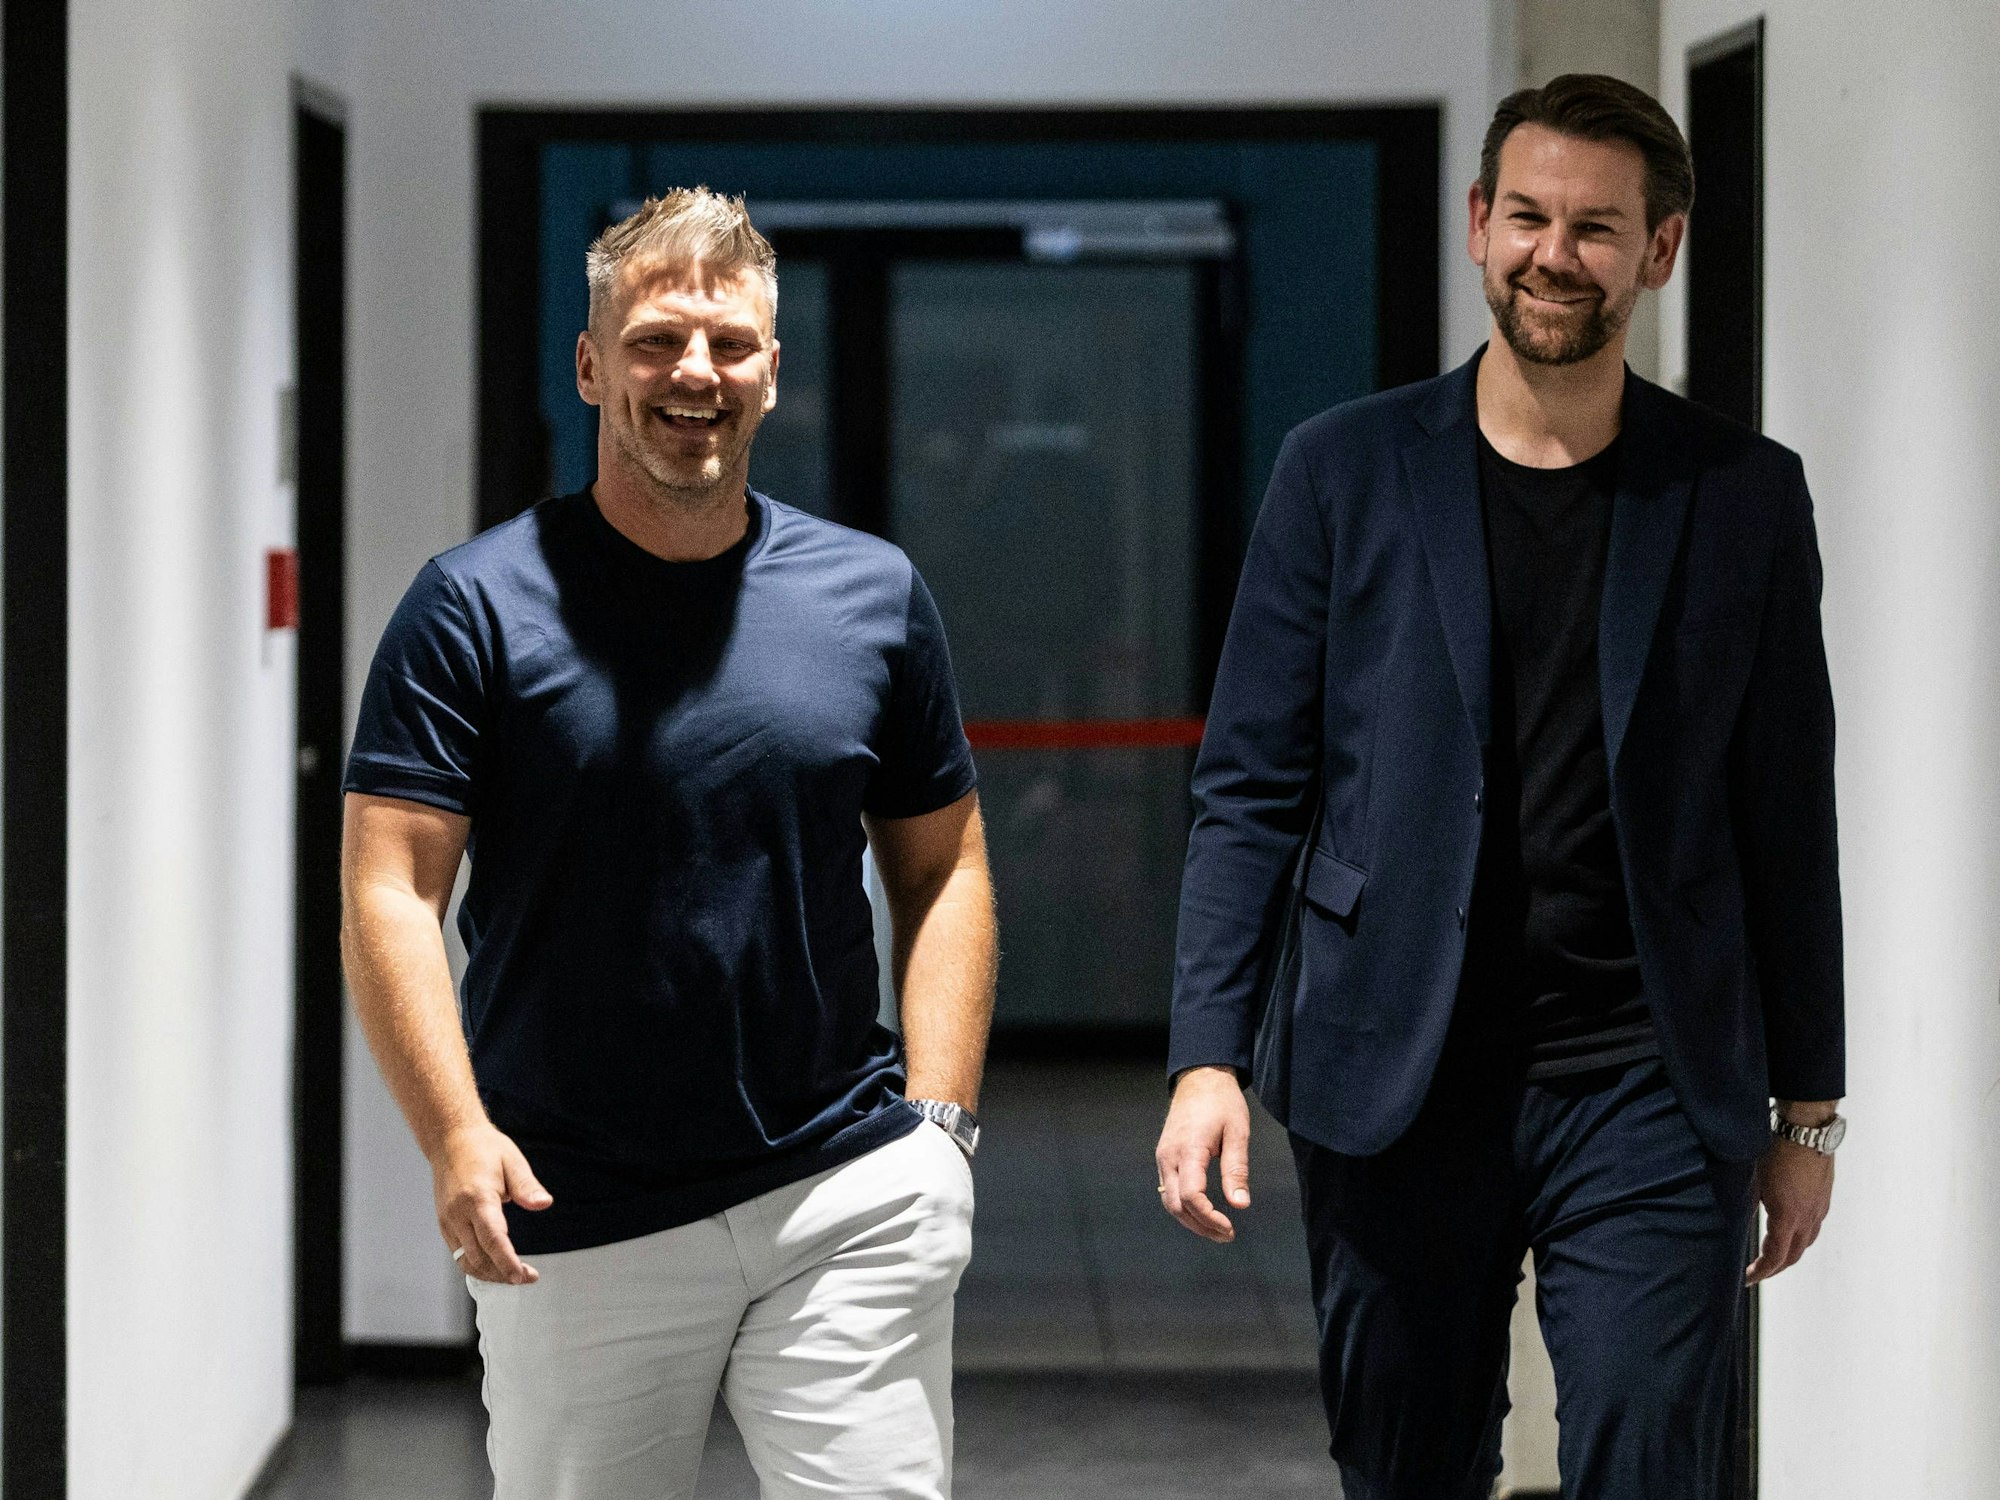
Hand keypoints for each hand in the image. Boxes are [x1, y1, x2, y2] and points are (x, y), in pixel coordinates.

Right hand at [432, 1122, 552, 1283]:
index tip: (522, 1276)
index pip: (492, 1238)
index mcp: (476, 1197)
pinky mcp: (444, 1225)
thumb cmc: (484, 1148)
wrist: (450, 1140)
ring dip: (489, 1274)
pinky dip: (477, 1265)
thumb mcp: (512, 1160)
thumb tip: (544, 1204)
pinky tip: (495, 1267)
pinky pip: (459, 1254)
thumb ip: (527, 1186)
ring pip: (466, 1261)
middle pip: (479, 1257)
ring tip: (514, 1277)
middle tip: (528, 1278)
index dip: (507, 1261)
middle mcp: (457, 1214)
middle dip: (503, 1273)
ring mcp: (447, 1221)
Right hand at [1155, 1066, 1251, 1242]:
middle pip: (1176, 1205)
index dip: (1209, 1218)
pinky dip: (1184, 1207)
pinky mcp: (1164, 1156)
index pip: (1191, 1196)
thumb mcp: (1238, 1132)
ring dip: (1191, 1220)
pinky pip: (1168, 1190)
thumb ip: (1237, 1170)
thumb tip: (1240, 1204)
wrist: (1200, 1078)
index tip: (1230, 1228)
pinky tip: (1203, 1212)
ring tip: (1217, 1229)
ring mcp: (1163, 1156)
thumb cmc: (1222, 1102)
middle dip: (1200, 1226)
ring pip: (1168, 1201)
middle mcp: (1169, 1156)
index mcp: (1189, 1149)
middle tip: (1227, 1235)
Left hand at [1745, 1136, 1833, 1284]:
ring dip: (1789, 1254)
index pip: (1776, 1257)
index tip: (1747, 1278)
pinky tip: (1787, 1231)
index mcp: (1788, 1216)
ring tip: (1771, 1256)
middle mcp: (1809, 1217)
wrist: (1806, 1127)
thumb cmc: (1775, 1149)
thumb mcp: (1752, 1179)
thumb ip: (1745, 1204)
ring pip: (1807, 1242)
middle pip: (1794, 1255)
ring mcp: (1819, 1208)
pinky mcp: (1823, 1197)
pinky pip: (1813, 1226)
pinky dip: (1799, 1237)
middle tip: (1757, 1273)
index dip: (1761, 1271)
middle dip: (1775, 1268)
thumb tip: (1731, 1222)